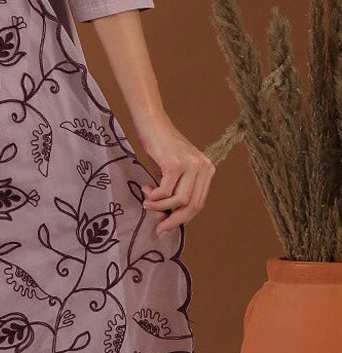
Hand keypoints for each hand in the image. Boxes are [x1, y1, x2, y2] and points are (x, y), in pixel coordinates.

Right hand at [135, 118, 215, 236]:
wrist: (152, 124)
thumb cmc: (159, 147)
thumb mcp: (170, 174)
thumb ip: (171, 194)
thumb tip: (163, 221)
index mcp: (207, 170)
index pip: (198, 203)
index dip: (182, 219)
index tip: (166, 228)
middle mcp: (203, 167)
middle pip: (193, 206)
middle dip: (174, 220)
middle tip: (158, 228)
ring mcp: (191, 165)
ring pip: (180, 201)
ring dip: (160, 207)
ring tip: (147, 202)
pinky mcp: (176, 164)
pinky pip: (166, 191)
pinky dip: (155, 197)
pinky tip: (146, 191)